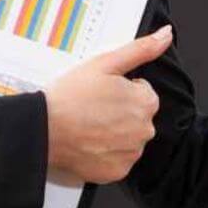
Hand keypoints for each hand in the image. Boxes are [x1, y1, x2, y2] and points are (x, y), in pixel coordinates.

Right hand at [44, 26, 171, 183]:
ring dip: (114, 133)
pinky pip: (118, 160)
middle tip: (92, 109)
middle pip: (138, 118)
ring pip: (128, 140)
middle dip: (120, 112)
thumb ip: (141, 49)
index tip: (102, 92)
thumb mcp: (105, 63)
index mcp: (145, 103)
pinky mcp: (117, 171)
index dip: (122, 91)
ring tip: (88, 125)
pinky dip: (106, 153)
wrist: (42, 129)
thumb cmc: (69, 96)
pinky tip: (89, 142)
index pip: (144, 94)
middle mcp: (144, 130)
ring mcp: (131, 153)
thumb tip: (165, 35)